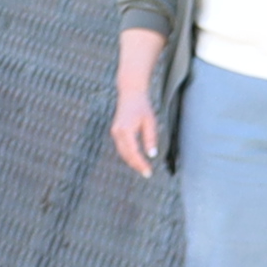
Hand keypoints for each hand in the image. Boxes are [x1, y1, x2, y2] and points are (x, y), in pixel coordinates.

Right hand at [111, 26, 167, 177]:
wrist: (130, 93)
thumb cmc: (142, 106)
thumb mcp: (150, 122)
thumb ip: (151, 139)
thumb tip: (152, 155)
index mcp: (126, 130)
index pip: (134, 153)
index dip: (141, 164)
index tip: (149, 172)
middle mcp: (117, 133)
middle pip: (126, 155)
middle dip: (136, 165)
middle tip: (147, 173)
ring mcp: (115, 132)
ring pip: (122, 153)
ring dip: (132, 162)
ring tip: (143, 168)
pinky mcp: (115, 132)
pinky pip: (122, 148)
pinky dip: (128, 155)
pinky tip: (137, 159)